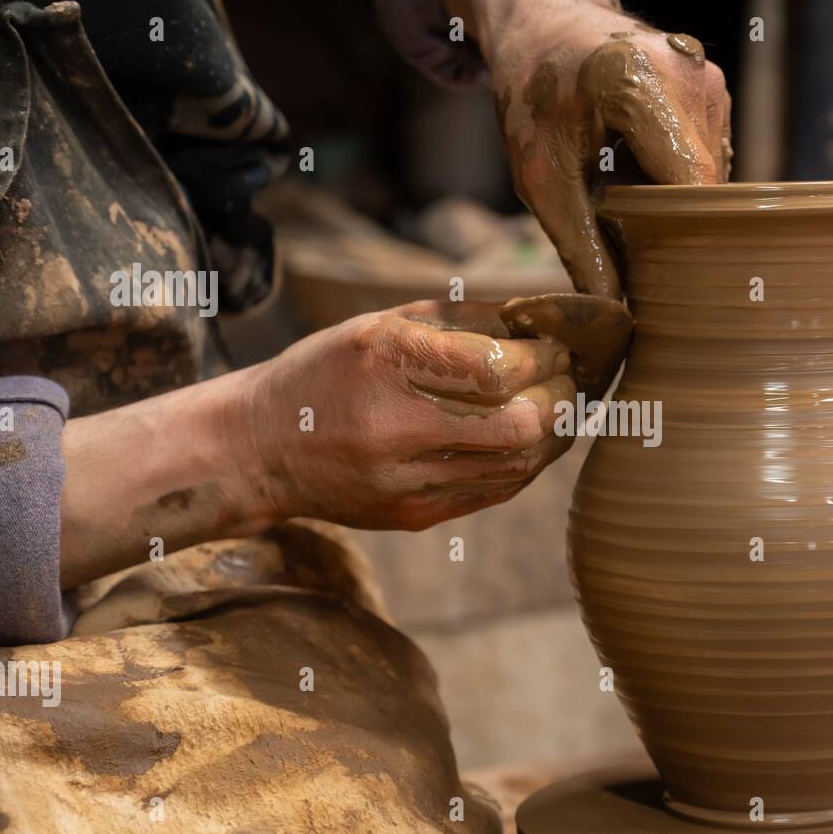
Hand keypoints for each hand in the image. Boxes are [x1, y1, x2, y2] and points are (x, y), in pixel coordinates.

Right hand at [250, 298, 584, 530]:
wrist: (260, 450)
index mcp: (384, 362)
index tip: (557, 345)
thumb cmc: (329, 372)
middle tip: (571, 378)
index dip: (543, 357)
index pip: (496, 367)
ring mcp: (403, 481)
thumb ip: (462, 319)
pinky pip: (497, 491)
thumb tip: (543, 317)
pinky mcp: (413, 516)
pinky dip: (527, 462)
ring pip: (518, 465)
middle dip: (562, 398)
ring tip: (560, 406)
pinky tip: (532, 439)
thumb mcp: (380, 325)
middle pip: (519, 424)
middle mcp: (393, 426)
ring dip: (554, 433)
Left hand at [454, 0, 731, 297]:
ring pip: (713, 179)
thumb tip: (617, 317)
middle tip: (628, 243)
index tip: (661, 283)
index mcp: (643, 87)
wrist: (542, 24)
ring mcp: (710, 79)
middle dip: (674, 227)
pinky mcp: (715, 87)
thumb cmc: (535, 97)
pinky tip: (637, 168)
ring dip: (675, 202)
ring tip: (623, 189)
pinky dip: (677, 178)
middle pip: (706, 191)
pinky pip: (709, 157)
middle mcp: (691, 77)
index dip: (683, 244)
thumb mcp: (543, 179)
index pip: (691, 192)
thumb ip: (583, 249)